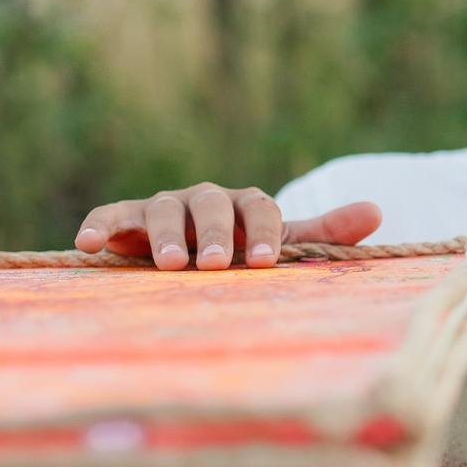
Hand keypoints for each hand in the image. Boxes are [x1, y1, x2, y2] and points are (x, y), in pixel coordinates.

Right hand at [76, 185, 381, 270]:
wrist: (199, 254)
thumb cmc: (247, 252)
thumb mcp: (285, 244)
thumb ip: (325, 232)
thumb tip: (377, 211)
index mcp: (247, 204)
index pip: (261, 207)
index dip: (265, 232)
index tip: (267, 262)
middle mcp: (205, 200)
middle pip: (212, 205)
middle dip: (214, 233)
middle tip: (216, 265)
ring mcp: (164, 207)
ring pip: (163, 208)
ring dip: (164, 233)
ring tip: (171, 266)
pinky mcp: (126, 221)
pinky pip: (110, 217)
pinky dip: (98, 226)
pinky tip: (88, 246)